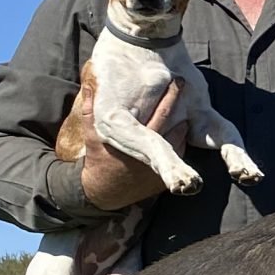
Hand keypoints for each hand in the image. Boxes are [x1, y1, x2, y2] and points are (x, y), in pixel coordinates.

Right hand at [79, 84, 185, 210]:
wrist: (104, 192)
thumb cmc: (98, 159)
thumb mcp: (91, 135)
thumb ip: (89, 110)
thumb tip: (90, 85)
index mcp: (137, 141)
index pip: (162, 114)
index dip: (172, 97)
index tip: (178, 81)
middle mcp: (154, 154)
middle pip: (178, 124)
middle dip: (182, 106)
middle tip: (185, 86)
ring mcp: (163, 166)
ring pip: (182, 139)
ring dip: (184, 123)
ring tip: (184, 107)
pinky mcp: (167, 176)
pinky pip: (180, 154)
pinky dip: (180, 140)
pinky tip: (179, 128)